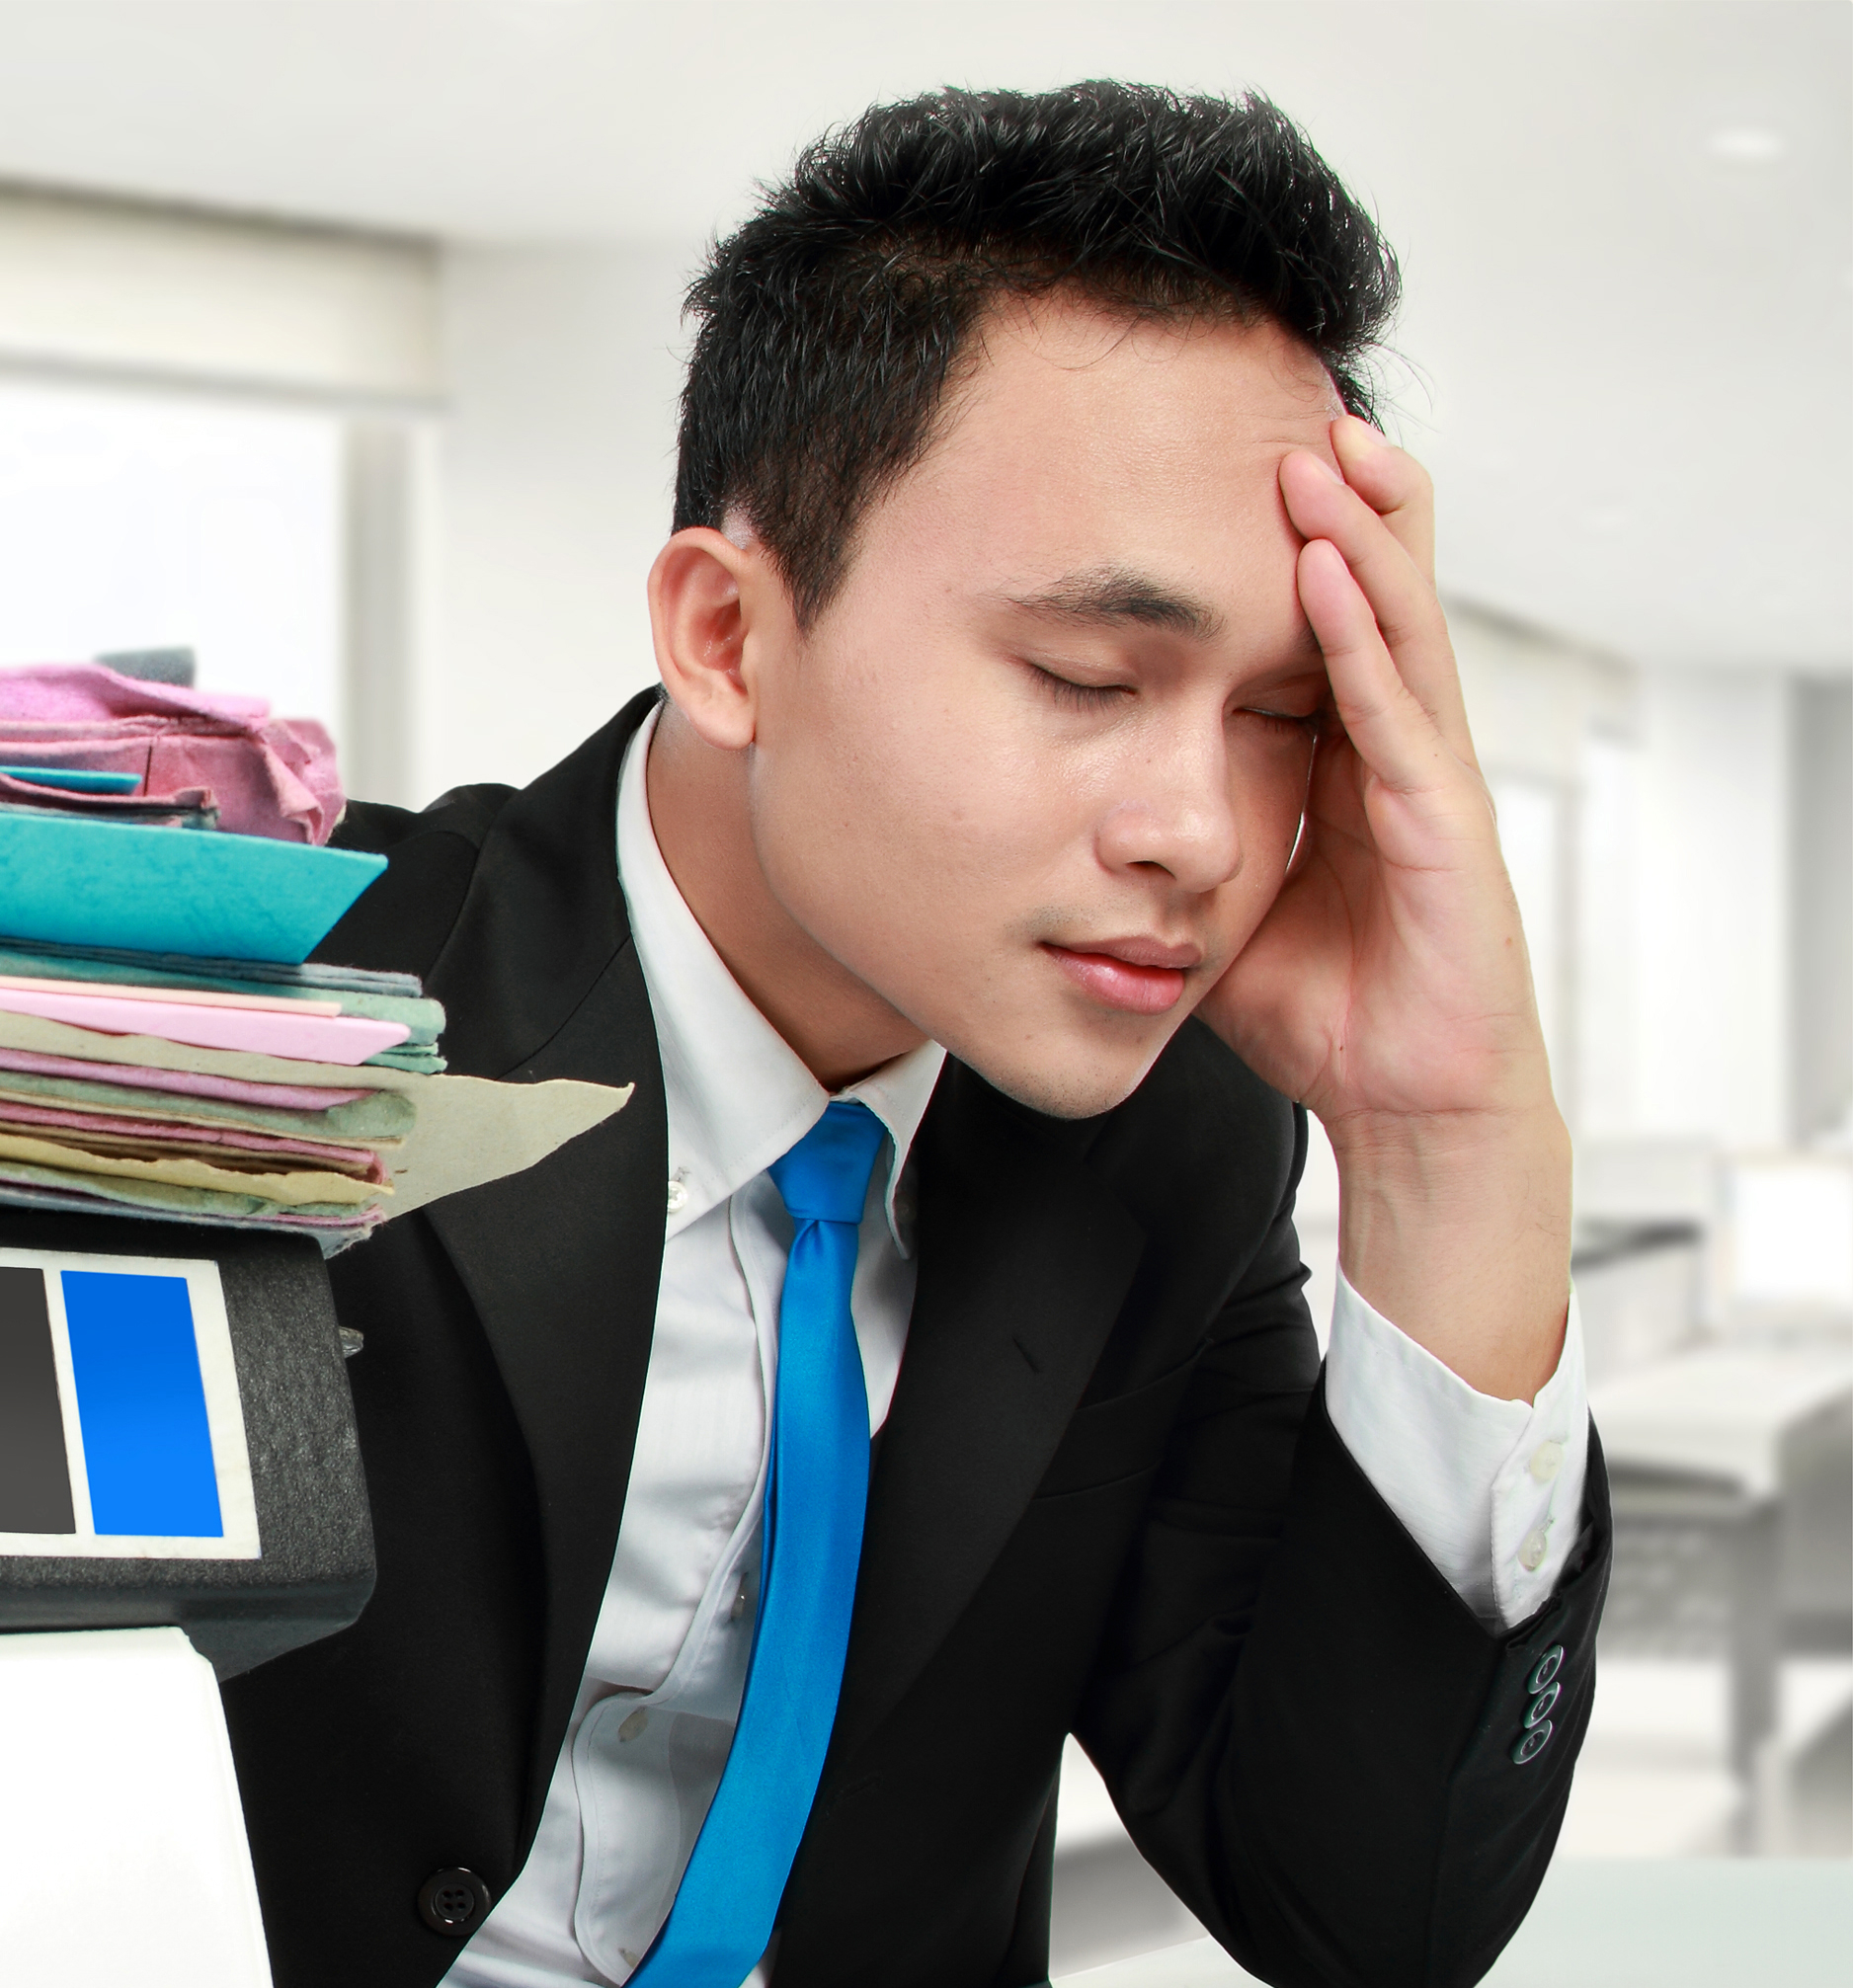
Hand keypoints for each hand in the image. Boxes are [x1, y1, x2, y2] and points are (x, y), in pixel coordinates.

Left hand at [1197, 418, 1570, 1397]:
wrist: (1400, 1104)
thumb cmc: (1315, 1006)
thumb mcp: (1201, 898)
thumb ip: (1142, 837)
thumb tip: (1029, 800)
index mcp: (1331, 753)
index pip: (1308, 615)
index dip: (1277, 537)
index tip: (1217, 456)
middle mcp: (1386, 747)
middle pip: (1367, 590)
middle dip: (1332, 497)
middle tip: (1280, 400)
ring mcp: (1423, 778)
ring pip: (1395, 625)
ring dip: (1359, 531)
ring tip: (1317, 446)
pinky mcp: (1442, 826)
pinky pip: (1399, 711)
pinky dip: (1366, 636)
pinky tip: (1333, 572)